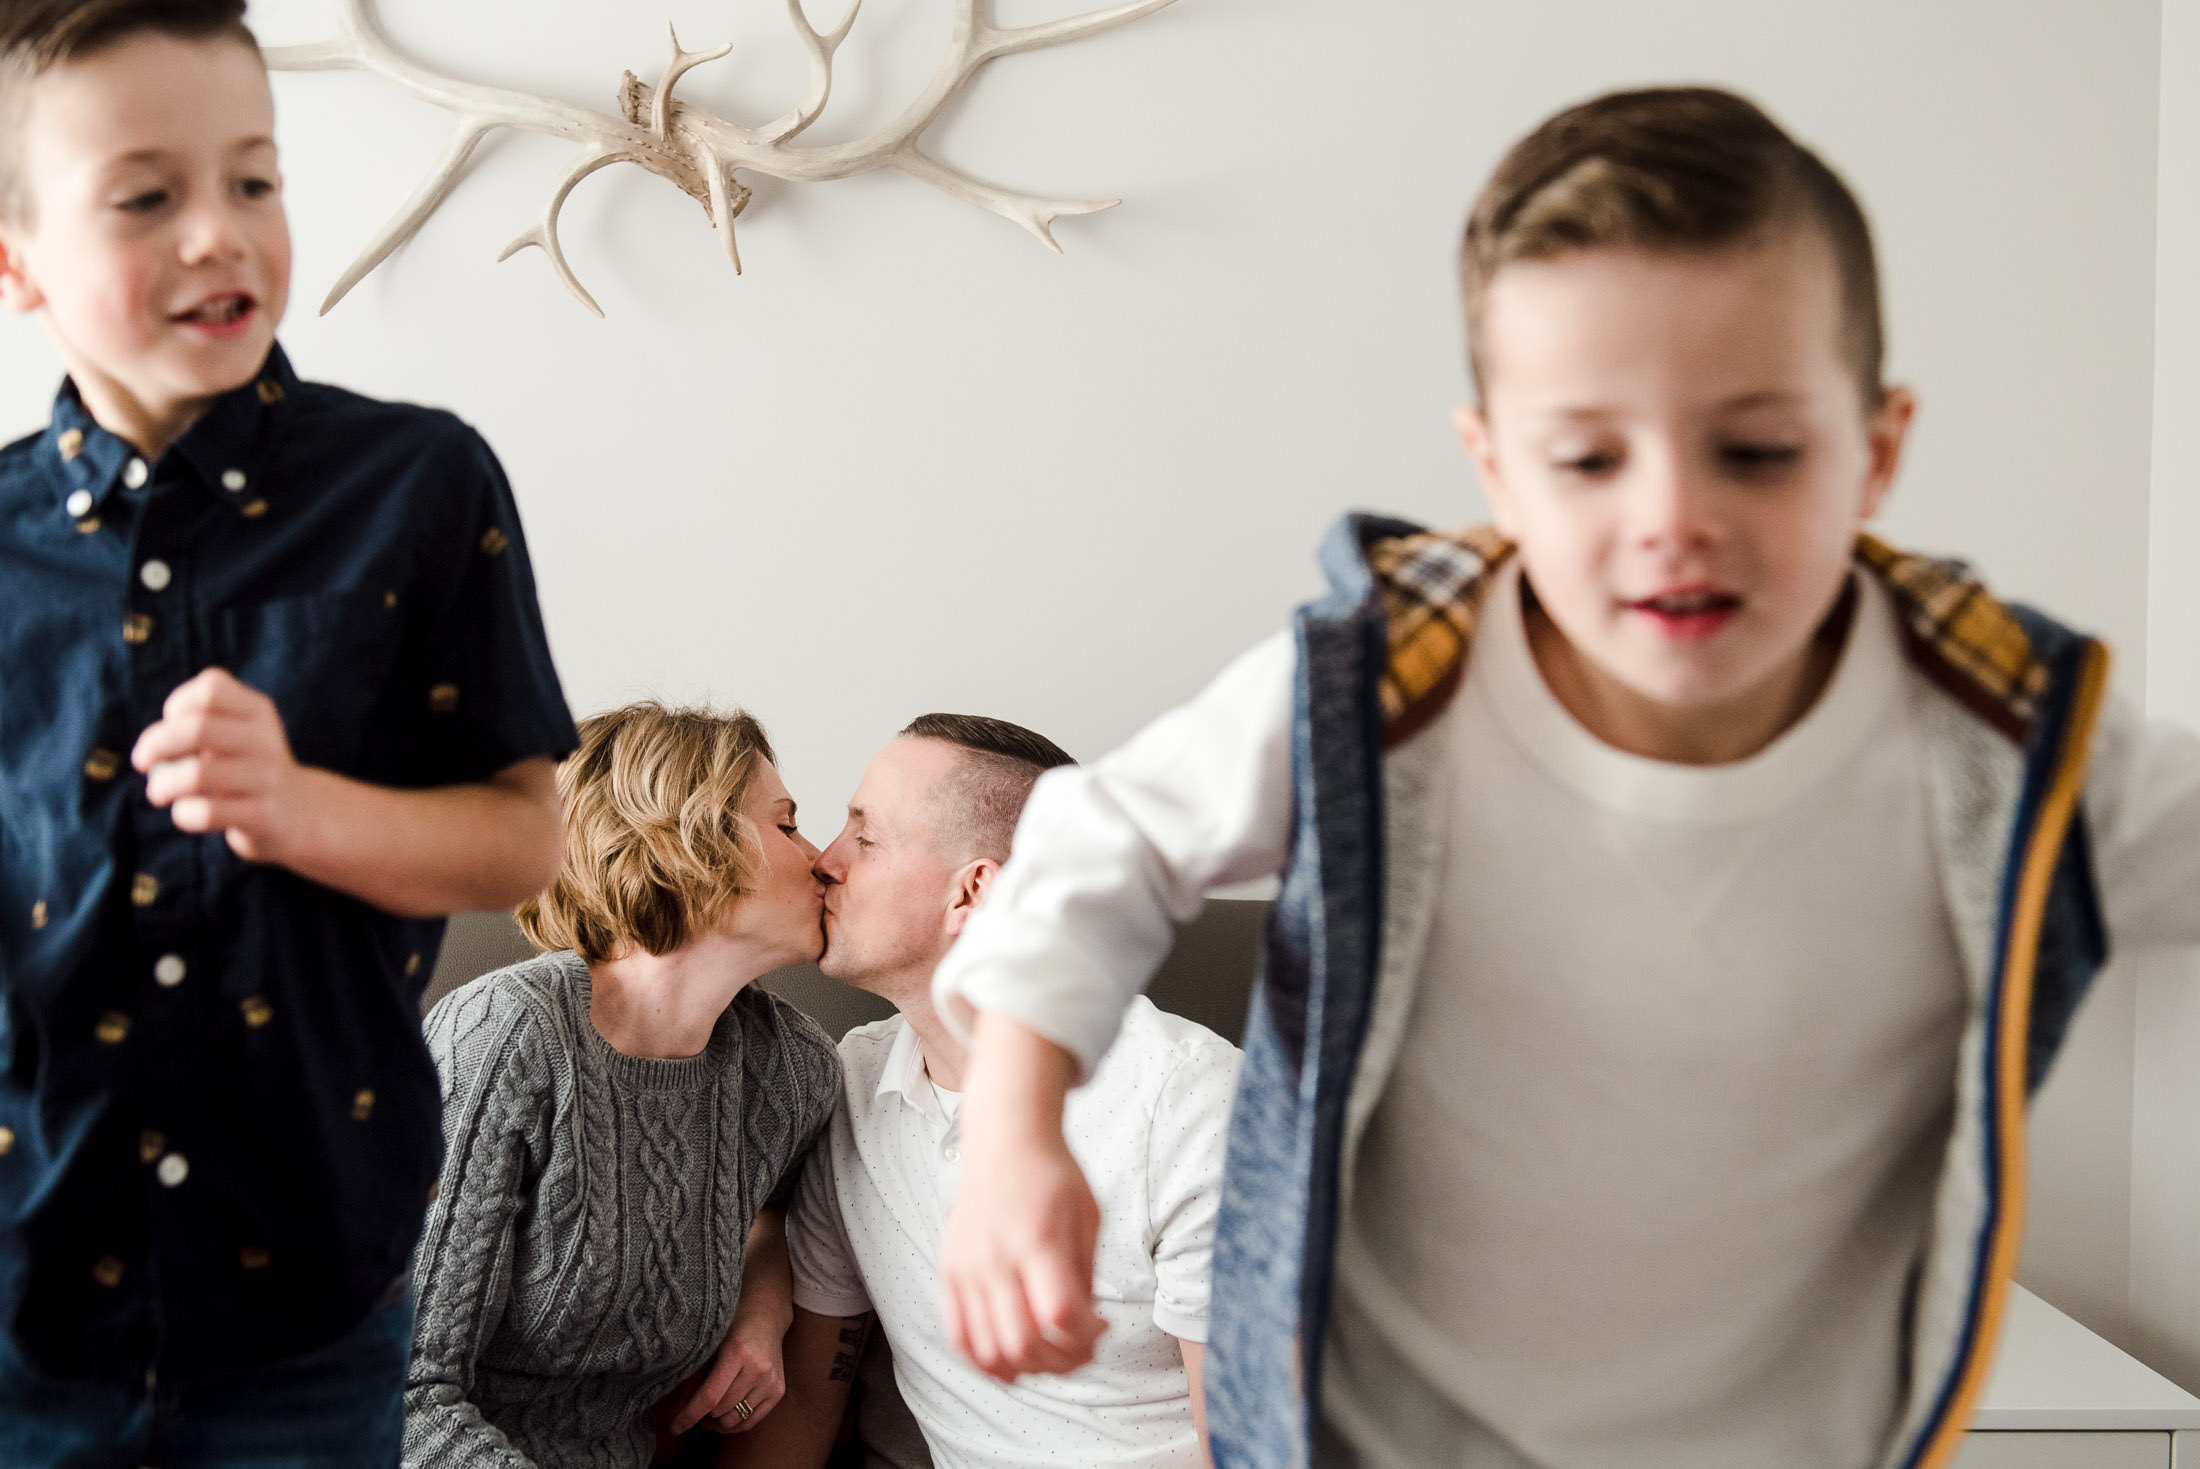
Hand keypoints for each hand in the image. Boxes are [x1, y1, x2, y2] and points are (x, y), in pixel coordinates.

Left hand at [131, 668, 307, 861]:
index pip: (210, 689)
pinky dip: (184, 814)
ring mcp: (268, 778)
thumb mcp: (235, 730)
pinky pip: (208, 813)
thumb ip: (197, 721)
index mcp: (258, 710)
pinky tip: (186, 813)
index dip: (177, 704)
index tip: (171, 725)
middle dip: (155, 744)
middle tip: (141, 762)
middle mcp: (266, 739)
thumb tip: (151, 748)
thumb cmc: (245, 766)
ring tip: (158, 793)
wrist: (299, 811)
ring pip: (198, 775)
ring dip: (162, 785)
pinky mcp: (265, 815)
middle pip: (197, 728)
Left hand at [668, 1304, 787, 1434]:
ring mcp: (771, 1381)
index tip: (674, 1427)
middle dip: (702, 1415)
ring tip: (707, 1415)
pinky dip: (733, 1425)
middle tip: (692, 1409)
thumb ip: (690, 1380)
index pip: (710, 1396)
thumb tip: (673, 1414)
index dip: (689, 1415)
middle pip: (721, 1410)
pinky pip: (751, 1421)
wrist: (766, 1317)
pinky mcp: (778, 1390)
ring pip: (735, 1419)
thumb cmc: (731, 1328)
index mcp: (737, 1352)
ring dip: (717, 1422)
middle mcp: (758, 1368)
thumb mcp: (708, 1346)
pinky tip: (722, 1417)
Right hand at [940, 1115, 1106, 1381]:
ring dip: (1026, 1367)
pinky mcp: (949, 1270)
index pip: (1060, 1314)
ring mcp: (967, 1266)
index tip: (1100, 1327)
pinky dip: (984, 1360)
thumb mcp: (1088, 1216)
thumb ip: (1085, 1274)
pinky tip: (1010, 1361)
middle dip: (1061, 1361)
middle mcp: (996, 1256)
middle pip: (1023, 1341)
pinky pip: (959, 1335)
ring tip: (1048, 1355)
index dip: (1086, 1336)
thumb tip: (1085, 1327)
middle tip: (1079, 1350)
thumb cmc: (1052, 1174)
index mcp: (1037, 1239)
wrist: (1005, 1139)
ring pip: (989, 1348)